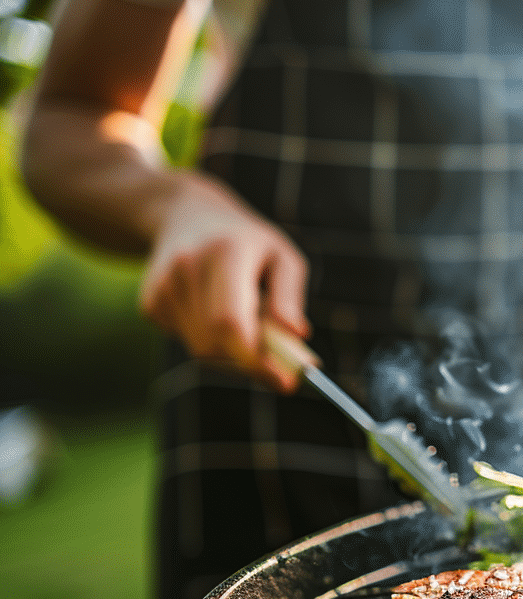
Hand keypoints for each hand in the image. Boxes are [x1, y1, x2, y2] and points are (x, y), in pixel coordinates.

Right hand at [139, 172, 310, 391]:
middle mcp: (187, 267)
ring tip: (247, 321)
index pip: (230, 321)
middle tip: (279, 369)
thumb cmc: (248, 241)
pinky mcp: (149, 303)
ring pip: (201, 350)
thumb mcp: (282, 256)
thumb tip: (296, 335)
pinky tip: (214, 311)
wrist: (185, 214)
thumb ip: (290, 296)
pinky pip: (187, 342)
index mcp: (226, 252)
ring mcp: (162, 285)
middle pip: (214, 343)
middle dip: (250, 364)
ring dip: (232, 353)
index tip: (285, 383)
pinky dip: (210, 342)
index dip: (255, 359)